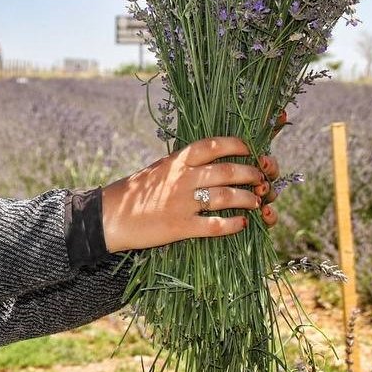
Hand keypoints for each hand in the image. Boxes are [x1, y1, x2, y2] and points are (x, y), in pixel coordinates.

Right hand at [100, 137, 280, 253]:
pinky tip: (242, 224)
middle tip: (261, 178)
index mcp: (177, 161)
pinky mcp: (180, 226)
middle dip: (250, 174)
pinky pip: (214, 225)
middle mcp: (182, 178)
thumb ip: (183, 166)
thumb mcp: (159, 170)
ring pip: (226, 197)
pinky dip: (232, 224)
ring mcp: (182, 202)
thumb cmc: (135, 192)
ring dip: (247, 199)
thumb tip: (211, 162)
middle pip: (226, 171)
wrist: (110, 216)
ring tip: (256, 201)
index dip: (236, 145)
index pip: (213, 145)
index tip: (250, 149)